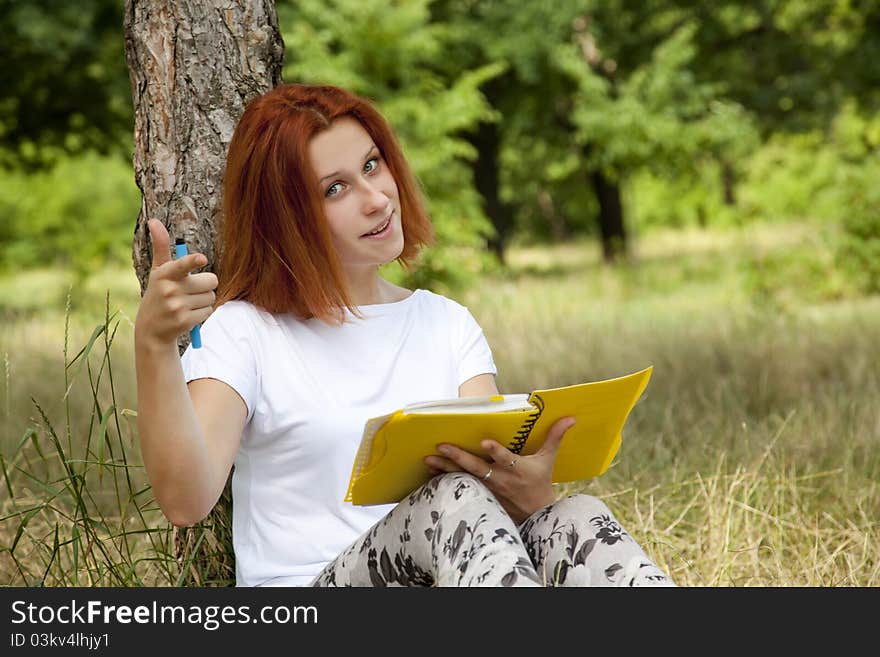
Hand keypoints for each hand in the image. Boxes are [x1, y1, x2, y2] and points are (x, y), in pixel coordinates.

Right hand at [134, 219, 217, 350]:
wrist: (151, 329)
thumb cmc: (158, 293)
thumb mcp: (158, 270)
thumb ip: (161, 246)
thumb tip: (154, 220)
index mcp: (164, 274)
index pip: (181, 265)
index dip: (192, 261)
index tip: (201, 258)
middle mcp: (170, 290)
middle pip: (211, 281)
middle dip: (205, 285)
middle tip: (189, 291)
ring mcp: (177, 306)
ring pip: (211, 297)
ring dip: (203, 300)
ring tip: (186, 304)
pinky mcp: (185, 321)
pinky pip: (208, 311)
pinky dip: (202, 313)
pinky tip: (188, 315)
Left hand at [424, 416, 576, 523]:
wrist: (535, 516)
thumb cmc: (540, 482)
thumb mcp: (548, 460)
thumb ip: (554, 437)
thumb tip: (570, 417)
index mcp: (517, 469)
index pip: (506, 458)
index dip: (496, 451)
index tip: (485, 443)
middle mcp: (500, 479)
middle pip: (477, 467)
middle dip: (458, 457)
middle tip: (441, 446)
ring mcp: (488, 489)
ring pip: (463, 477)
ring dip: (445, 469)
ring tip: (428, 459)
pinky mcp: (479, 496)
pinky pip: (459, 487)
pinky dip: (444, 480)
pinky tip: (430, 471)